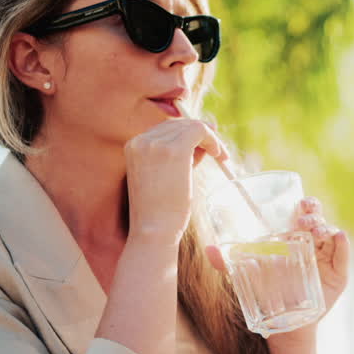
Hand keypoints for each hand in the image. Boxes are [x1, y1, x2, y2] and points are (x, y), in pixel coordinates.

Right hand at [124, 118, 226, 242]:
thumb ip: (179, 156)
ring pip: (191, 125)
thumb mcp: (165, 176)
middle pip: (178, 124)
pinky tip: (219, 155)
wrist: (154, 229)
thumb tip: (201, 139)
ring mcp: (156, 143)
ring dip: (210, 138)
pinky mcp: (175, 149)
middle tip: (218, 150)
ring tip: (220, 155)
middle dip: (201, 134)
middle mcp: (142, 140)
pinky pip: (200, 131)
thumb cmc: (161, 210)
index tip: (206, 145)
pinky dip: (213, 139)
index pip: (165, 129)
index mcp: (134, 146)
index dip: (188, 134)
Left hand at [204, 196, 349, 313]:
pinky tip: (338, 237)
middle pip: (319, 218)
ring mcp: (328, 257)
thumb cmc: (268, 294)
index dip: (304, 204)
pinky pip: (343, 255)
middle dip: (314, 212)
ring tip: (315, 231)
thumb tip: (208, 249)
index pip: (303, 212)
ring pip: (331, 233)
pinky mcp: (339, 274)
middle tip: (304, 218)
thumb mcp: (248, 277)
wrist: (286, 324)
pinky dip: (343, 245)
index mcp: (295, 237)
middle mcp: (314, 243)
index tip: (298, 202)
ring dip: (325, 226)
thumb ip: (229, 263)